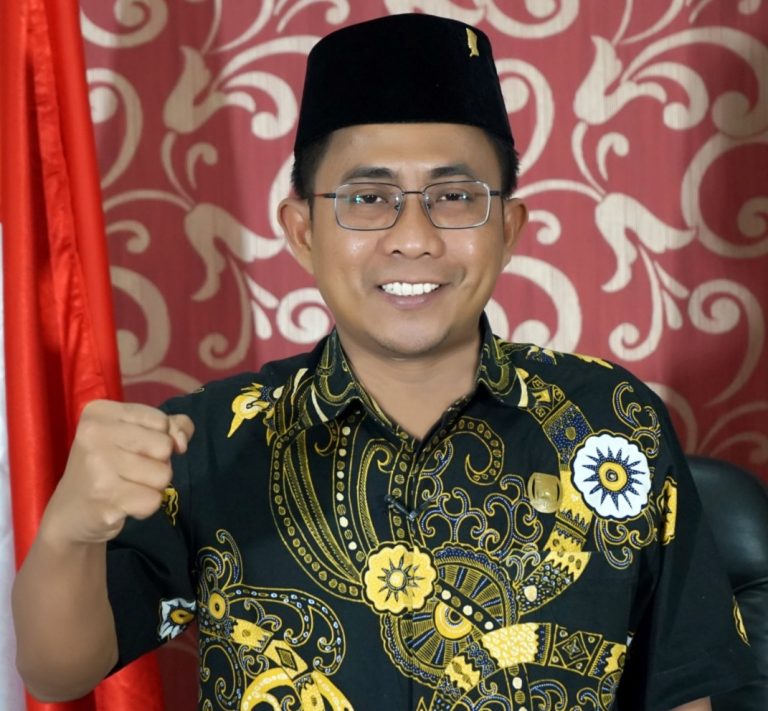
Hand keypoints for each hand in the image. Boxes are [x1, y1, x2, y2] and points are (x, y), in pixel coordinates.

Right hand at [40, 400, 194, 546]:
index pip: (162, 421)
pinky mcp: (106, 497)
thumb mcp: (135, 434)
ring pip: (163, 475)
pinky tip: (123, 503)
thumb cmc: (108, 467)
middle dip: (158, 463)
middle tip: (130, 471)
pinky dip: (145, 506)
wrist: (71, 512)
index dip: (160, 438)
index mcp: (101, 412)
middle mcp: (95, 433)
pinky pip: (154, 500)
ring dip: (152, 486)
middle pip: (164, 447)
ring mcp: (98, 465)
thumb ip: (169, 427)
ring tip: (126, 487)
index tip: (134, 449)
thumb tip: (182, 441)